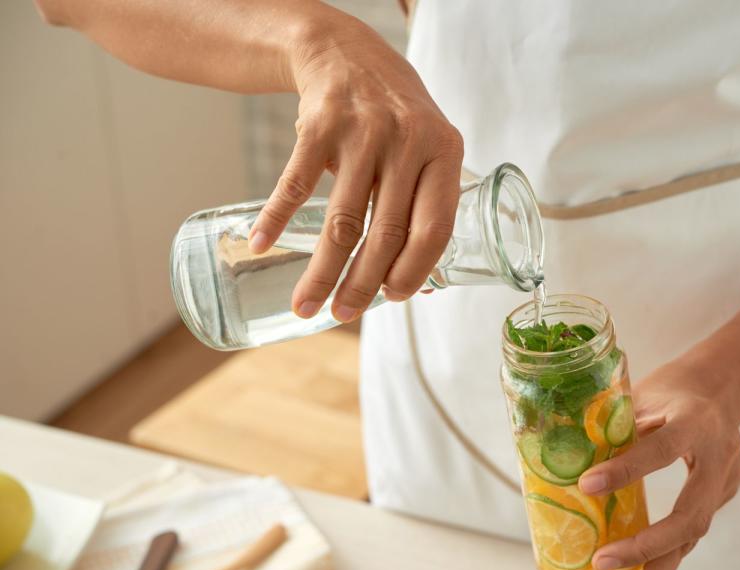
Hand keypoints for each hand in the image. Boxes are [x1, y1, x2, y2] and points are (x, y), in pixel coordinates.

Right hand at [249, 16, 463, 321]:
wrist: (346, 53)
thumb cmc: (395, 117)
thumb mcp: (428, 148)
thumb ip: (425, 205)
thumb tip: (417, 282)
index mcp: (444, 152)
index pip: (434, 227)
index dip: (414, 270)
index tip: (394, 298)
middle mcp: (407, 141)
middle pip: (385, 232)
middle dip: (363, 284)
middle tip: (345, 315)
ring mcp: (362, 132)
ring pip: (342, 220)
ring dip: (321, 271)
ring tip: (308, 304)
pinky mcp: (319, 125)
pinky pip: (296, 184)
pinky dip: (277, 218)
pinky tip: (263, 245)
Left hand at [578, 355, 739, 569]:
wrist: (722, 385)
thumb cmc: (672, 388)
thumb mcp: (642, 393)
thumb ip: (613, 422)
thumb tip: (564, 452)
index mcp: (694, 421)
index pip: (661, 448)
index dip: (625, 470)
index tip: (586, 485)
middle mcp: (718, 456)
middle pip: (690, 517)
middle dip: (645, 547)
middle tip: (601, 562)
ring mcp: (725, 482)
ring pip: (693, 537)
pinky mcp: (720, 498)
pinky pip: (690, 535)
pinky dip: (661, 560)